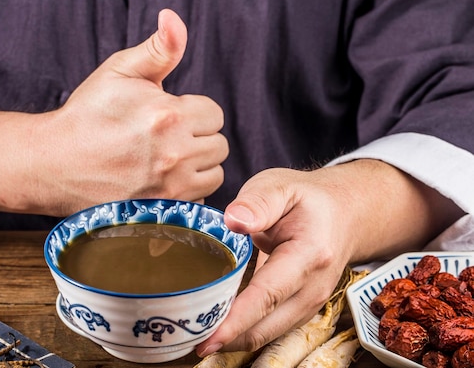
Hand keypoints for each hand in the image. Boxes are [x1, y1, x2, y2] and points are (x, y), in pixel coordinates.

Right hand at [49, 8, 227, 211]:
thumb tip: (174, 18)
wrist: (53, 163)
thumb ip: (158, 49)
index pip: (213, 113)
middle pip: (218, 144)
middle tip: (166, 137)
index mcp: (168, 114)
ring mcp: (170, 186)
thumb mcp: (118, 71)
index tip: (168, 116)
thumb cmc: (87, 115)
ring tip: (167, 158)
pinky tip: (165, 179)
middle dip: (197, 136)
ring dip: (198, 164)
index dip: (192, 111)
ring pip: (215, 172)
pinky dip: (190, 189)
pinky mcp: (163, 210)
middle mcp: (175, 153)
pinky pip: (201, 198)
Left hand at [196, 159, 462, 355]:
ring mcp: (310, 304)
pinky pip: (269, 329)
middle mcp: (313, 288)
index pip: (268, 295)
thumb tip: (233, 220)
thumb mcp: (281, 187)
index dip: (236, 320)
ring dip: (231, 340)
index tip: (206, 337)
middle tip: (183, 336)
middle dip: (225, 339)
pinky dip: (241, 333)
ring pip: (266, 335)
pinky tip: (214, 328)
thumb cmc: (306, 200)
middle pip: (265, 327)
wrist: (344, 214)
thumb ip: (258, 203)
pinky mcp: (301, 310)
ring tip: (192, 335)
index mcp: (308, 255)